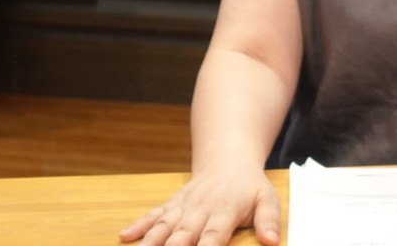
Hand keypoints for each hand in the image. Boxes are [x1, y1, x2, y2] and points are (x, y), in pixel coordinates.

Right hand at [118, 165, 281, 245]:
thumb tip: (273, 241)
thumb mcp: (267, 199)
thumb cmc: (249, 185)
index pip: (213, 238)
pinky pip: (152, 215)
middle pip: (182, 235)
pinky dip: (138, 225)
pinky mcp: (172, 204)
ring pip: (163, 226)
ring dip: (150, 242)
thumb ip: (269, 220)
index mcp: (224, 211)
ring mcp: (183, 206)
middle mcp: (200, 209)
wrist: (227, 159)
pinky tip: (124, 236)